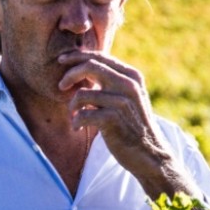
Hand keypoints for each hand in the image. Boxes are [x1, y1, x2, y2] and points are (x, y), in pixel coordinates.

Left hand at [57, 51, 201, 201]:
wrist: (149, 153)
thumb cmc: (131, 125)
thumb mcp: (127, 97)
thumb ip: (111, 82)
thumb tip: (83, 67)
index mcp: (131, 76)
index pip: (100, 57)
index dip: (77, 56)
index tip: (62, 60)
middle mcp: (129, 84)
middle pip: (90, 66)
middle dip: (70, 75)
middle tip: (60, 86)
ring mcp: (122, 101)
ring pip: (82, 94)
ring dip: (72, 106)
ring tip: (74, 116)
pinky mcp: (114, 119)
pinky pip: (83, 114)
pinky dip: (76, 122)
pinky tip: (77, 128)